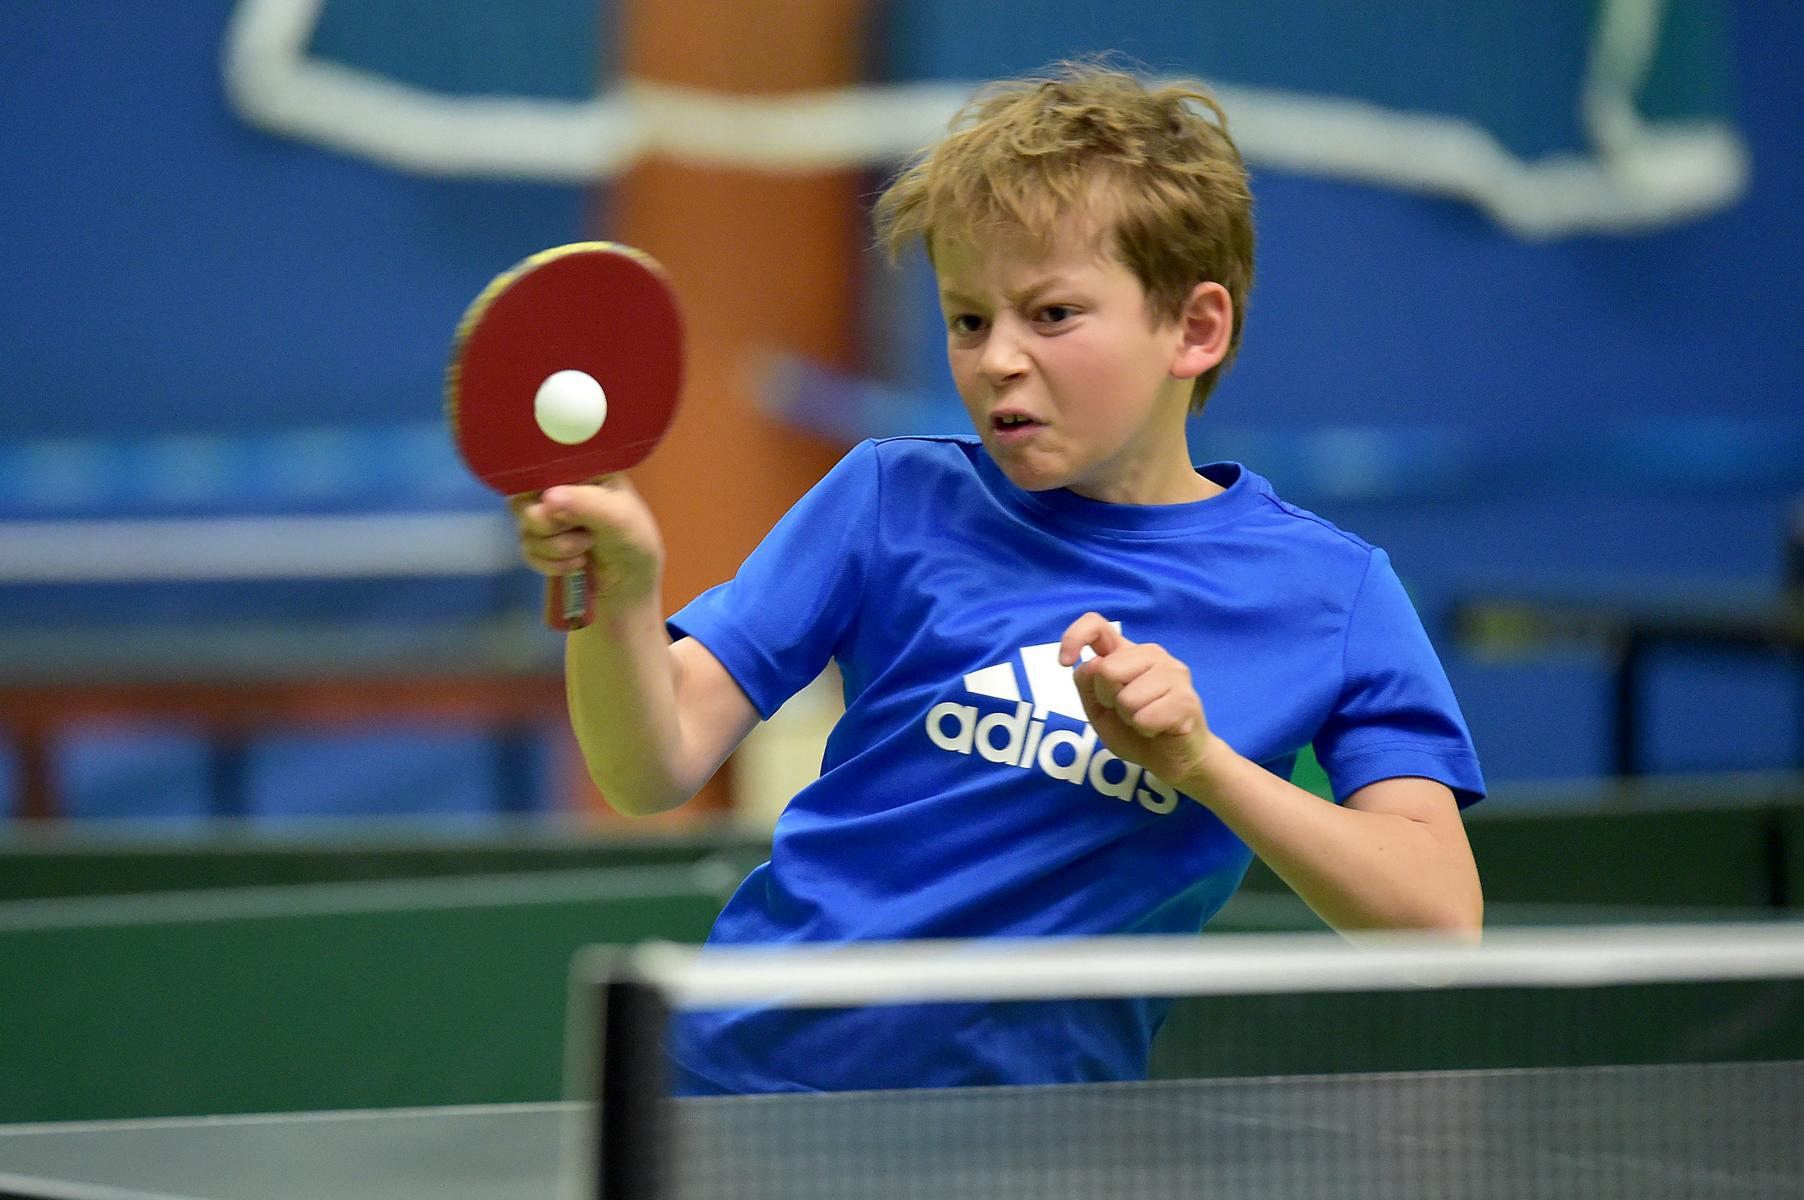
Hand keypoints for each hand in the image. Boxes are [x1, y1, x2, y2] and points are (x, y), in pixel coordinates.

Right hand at [509, 476, 664, 613]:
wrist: (632, 581)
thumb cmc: (634, 539)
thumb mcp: (619, 518)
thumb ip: (587, 505)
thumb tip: (549, 497)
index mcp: (578, 468)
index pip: (539, 467)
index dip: (540, 489)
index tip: (554, 505)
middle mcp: (557, 487)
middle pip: (522, 500)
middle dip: (550, 525)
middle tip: (582, 530)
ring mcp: (546, 514)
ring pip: (525, 530)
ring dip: (557, 547)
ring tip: (588, 546)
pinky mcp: (540, 542)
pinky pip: (527, 552)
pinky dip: (552, 564)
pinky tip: (578, 562)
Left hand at [1058, 612, 1218, 787]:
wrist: (1173, 759)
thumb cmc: (1135, 731)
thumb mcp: (1098, 710)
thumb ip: (1088, 685)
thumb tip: (1094, 664)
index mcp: (1126, 653)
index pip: (1096, 625)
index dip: (1074, 637)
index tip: (1065, 662)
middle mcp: (1151, 654)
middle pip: (1106, 669)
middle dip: (1107, 699)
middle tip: (1126, 712)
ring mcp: (1173, 673)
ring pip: (1126, 698)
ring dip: (1128, 718)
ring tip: (1144, 720)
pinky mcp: (1186, 699)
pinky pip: (1145, 718)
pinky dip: (1144, 730)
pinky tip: (1158, 729)